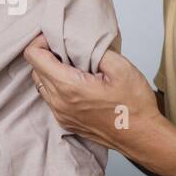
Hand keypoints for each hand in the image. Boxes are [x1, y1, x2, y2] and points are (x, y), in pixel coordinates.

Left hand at [22, 33, 162, 154]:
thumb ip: (96, 49)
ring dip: (51, 71)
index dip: (41, 41)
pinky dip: (58, 86)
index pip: (34, 56)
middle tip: (69, 50)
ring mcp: (61, 115)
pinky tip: (79, 82)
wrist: (142, 136)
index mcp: (68, 86)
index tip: (57, 39)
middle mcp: (59, 103)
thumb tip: (80, 40)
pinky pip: (51, 99)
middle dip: (47, 55)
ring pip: (42, 85)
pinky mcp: (66, 122)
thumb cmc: (134, 105)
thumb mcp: (121, 67)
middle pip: (35, 69)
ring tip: (75, 66)